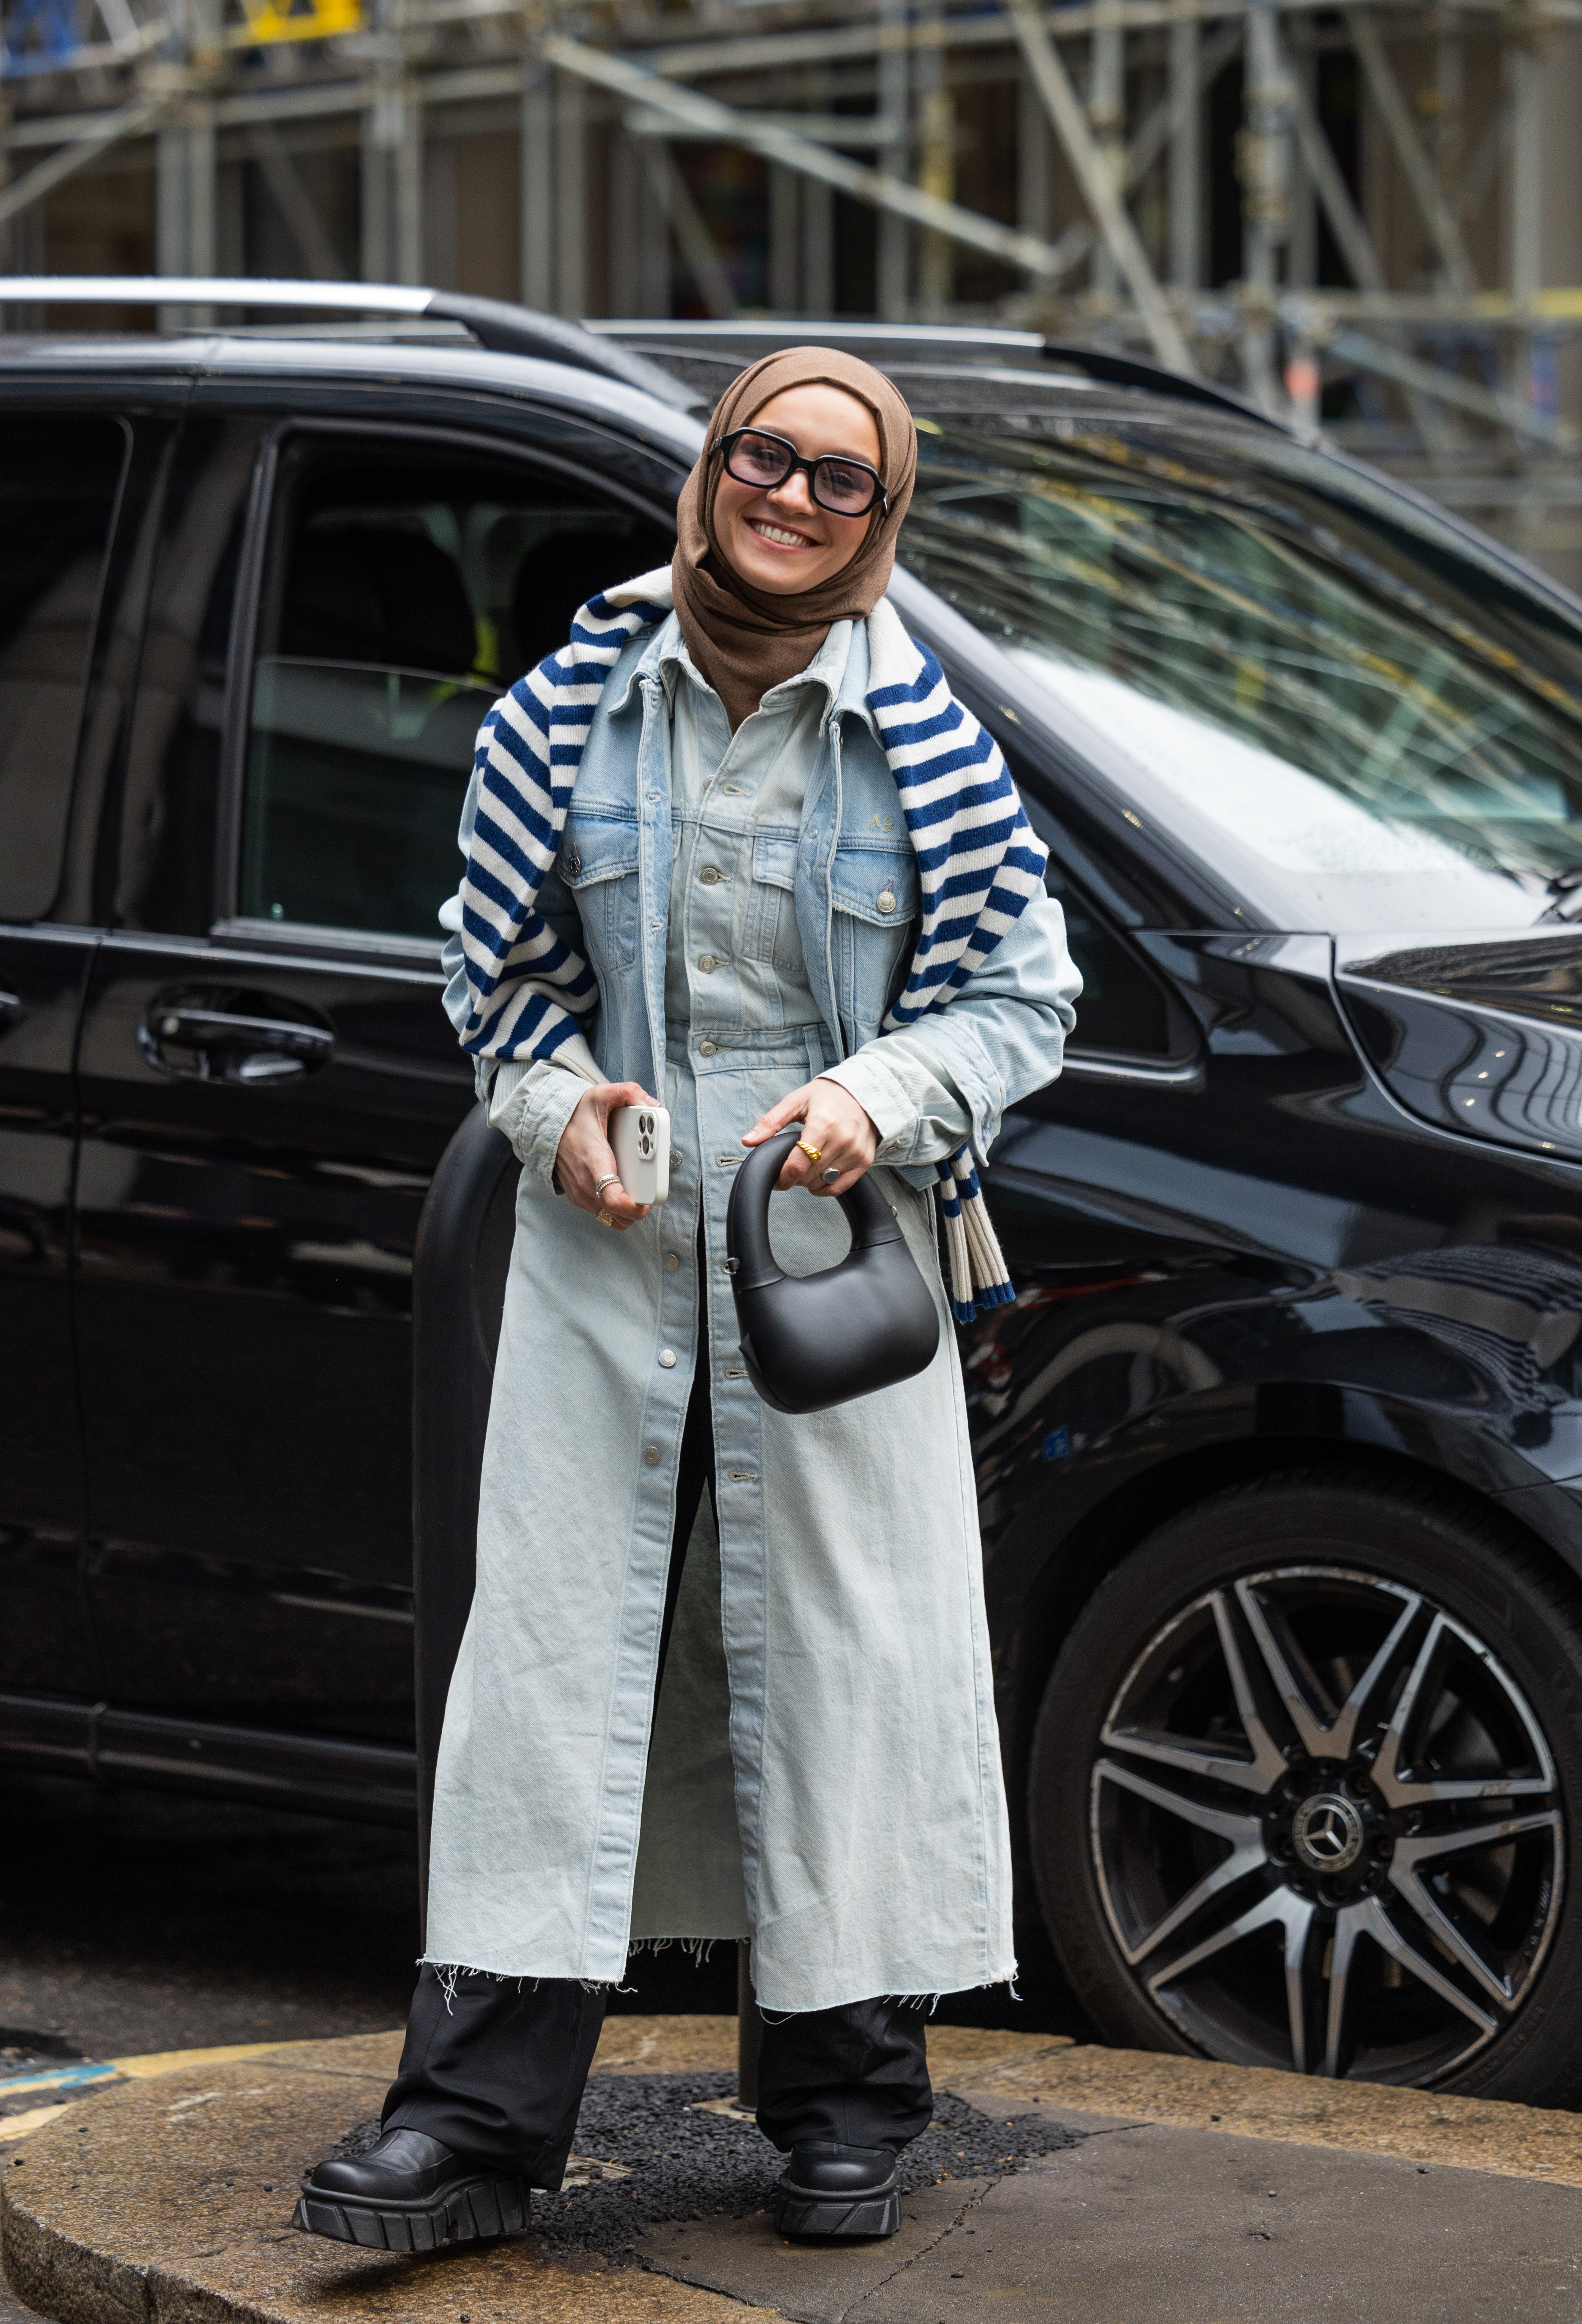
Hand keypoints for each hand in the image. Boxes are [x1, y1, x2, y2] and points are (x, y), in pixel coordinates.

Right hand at [555, 1081, 657, 1229]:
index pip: (613, 1199)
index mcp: (594, 1162)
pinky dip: (616, 1208)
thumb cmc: (575, 1114)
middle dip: (639, 1208)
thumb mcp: (601, 1095)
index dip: (635, 1207)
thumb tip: (651, 1103)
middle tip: (648, 1188)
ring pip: (612, 1219)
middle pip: (618, 1217)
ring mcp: (581, 1195)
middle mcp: (586, 1185)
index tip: (648, 1201)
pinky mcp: (579, 1198)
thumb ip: (628, 1092)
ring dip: (628, 1210)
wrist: (545, 1125)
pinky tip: (623, 1188)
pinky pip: (604, 1213)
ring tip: (637, 1189)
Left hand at [742, 1077, 878, 1195]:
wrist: (864, 1091)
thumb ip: (771, 1122)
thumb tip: (748, 1141)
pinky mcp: (864, 1160)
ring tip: (807, 1165)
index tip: (776, 1180)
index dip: (782, 1177)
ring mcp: (855, 1152)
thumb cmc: (828, 1095)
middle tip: (791, 1164)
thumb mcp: (796, 1101)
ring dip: (809, 1180)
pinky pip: (841, 1186)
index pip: (798, 1164)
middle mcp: (842, 1140)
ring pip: (823, 1182)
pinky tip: (819, 1177)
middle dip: (794, 1175)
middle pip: (808, 1176)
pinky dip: (826, 1187)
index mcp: (823, 1124)